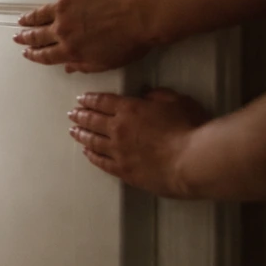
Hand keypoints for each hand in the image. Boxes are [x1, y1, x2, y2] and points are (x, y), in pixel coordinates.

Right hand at [14, 0, 150, 72]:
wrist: (145, 14)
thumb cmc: (131, 41)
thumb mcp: (107, 62)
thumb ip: (84, 65)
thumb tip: (69, 67)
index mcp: (71, 48)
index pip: (46, 54)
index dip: (35, 55)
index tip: (27, 53)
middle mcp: (64, 27)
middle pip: (40, 33)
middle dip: (27, 36)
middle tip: (18, 36)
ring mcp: (69, 4)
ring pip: (44, 11)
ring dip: (32, 16)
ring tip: (23, 18)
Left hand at [68, 89, 209, 197]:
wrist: (192, 161)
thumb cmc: (189, 129)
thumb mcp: (177, 101)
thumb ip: (158, 95)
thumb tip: (146, 94)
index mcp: (130, 109)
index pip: (103, 102)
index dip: (90, 100)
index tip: (81, 99)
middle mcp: (118, 129)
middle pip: (93, 120)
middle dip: (80, 115)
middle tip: (72, 114)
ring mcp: (118, 151)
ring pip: (93, 141)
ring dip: (81, 135)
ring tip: (73, 131)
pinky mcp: (123, 170)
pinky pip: (101, 162)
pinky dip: (91, 156)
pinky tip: (86, 152)